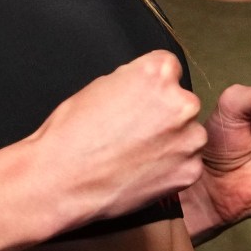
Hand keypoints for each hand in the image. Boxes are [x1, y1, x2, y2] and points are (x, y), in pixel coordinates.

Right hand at [17, 51, 206, 244]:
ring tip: (135, 155)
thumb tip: (146, 86)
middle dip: (164, 115)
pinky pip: (186, 164)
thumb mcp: (101, 85)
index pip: (170, 70)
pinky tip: (141, 171)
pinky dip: (169, 169)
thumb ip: (134, 80)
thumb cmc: (72, 133)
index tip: (137, 102)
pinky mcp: (189, 171)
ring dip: (170, 143)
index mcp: (159, 73)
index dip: (150, 88)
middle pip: (182, 103)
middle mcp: (181, 103)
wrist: (60, 179)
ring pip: (188, 135)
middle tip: (134, 132)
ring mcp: (189, 139)